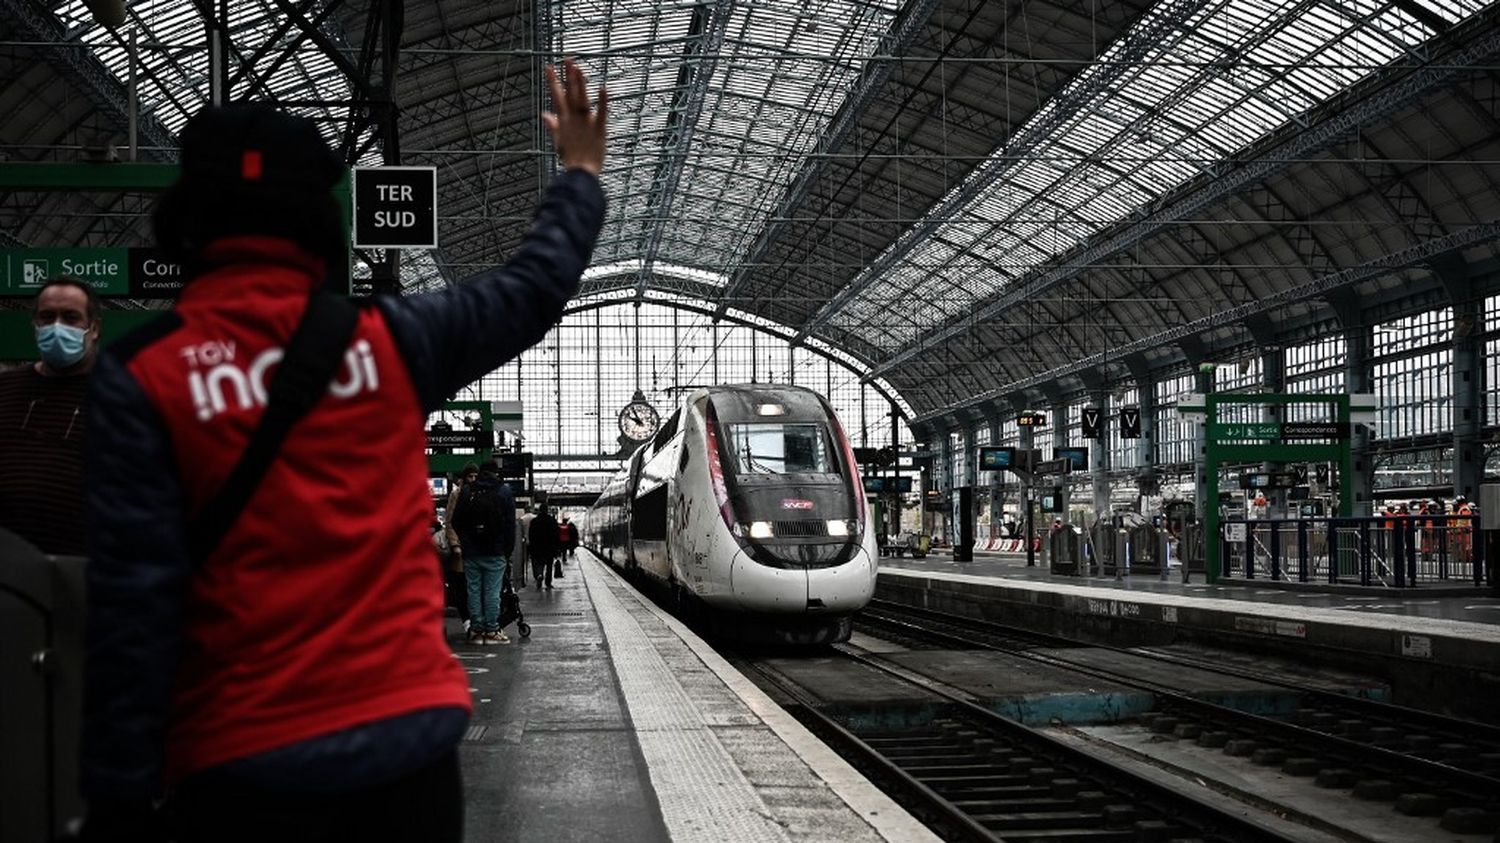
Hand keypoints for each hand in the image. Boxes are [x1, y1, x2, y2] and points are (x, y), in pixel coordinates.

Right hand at [543, 58, 607, 175]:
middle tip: (568, 59)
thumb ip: (553, 125)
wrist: (580, 173)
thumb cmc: (571, 159)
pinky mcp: (599, 130)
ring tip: (578, 68)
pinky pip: (601, 113)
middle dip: (568, 76)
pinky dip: (602, 101)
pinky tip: (602, 88)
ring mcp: (586, 123)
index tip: (549, 67)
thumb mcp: (559, 141)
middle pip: (570, 94)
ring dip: (580, 84)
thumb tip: (544, 114)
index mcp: (563, 121)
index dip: (553, 81)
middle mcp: (573, 119)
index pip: (557, 97)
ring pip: (582, 99)